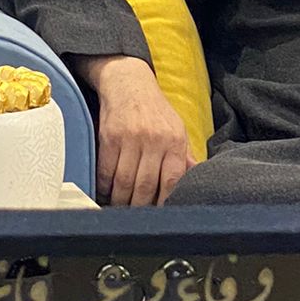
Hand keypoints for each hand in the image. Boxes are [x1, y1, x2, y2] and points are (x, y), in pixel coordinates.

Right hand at [78, 56, 196, 205]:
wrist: (129, 83)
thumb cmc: (155, 111)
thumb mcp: (177, 129)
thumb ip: (184, 157)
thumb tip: (194, 180)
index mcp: (175, 140)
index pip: (172, 180)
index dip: (164, 202)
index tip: (159, 215)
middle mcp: (154, 139)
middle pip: (145, 186)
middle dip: (139, 206)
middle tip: (135, 216)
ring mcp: (131, 138)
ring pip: (124, 182)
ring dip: (120, 201)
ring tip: (120, 208)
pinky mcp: (110, 137)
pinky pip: (106, 171)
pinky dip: (104, 187)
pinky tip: (106, 192)